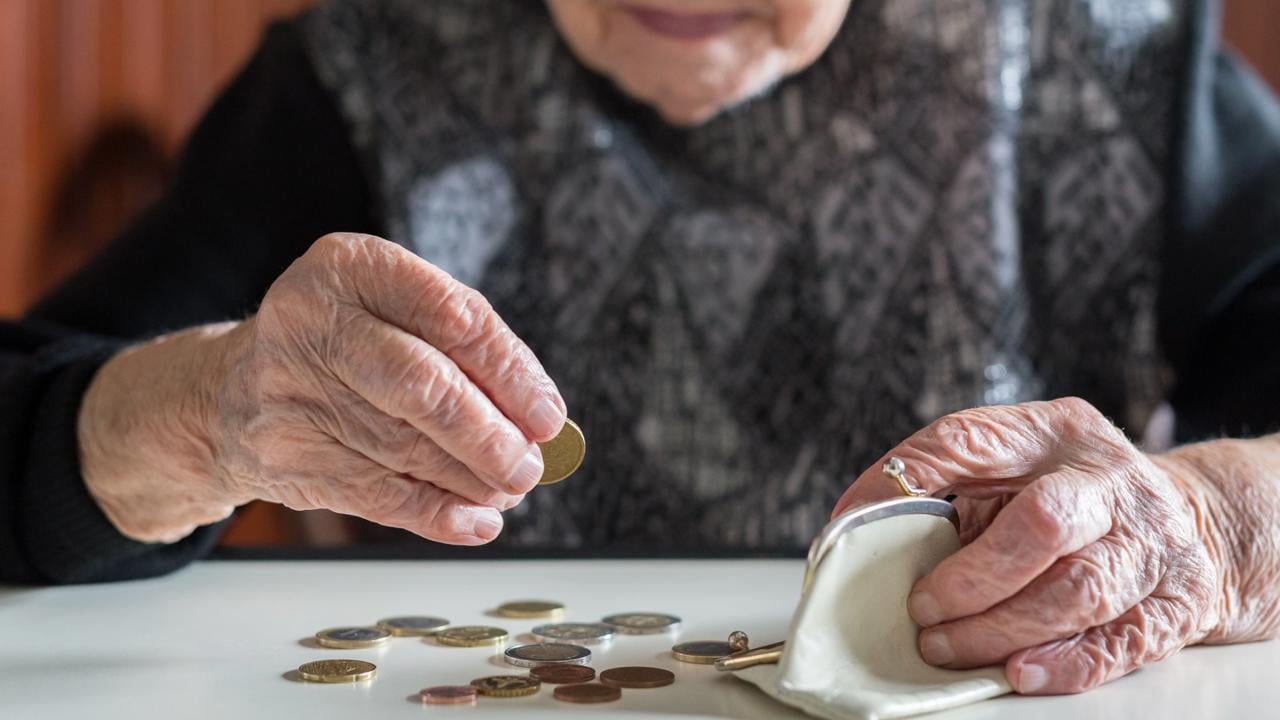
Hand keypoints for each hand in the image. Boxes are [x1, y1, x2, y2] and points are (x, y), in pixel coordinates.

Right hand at [81, 233, 564, 544]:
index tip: (548, 415)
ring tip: (510, 488)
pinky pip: (376, 494)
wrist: (230, 391)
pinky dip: (436, 513)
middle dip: (488, 434)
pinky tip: (475, 521)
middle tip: (530, 466)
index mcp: (349, 267)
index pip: (450, 316)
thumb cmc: (343, 343)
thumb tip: (537, 419)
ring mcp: (288, 391)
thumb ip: (462, 349)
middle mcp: (310, 322)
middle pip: (420, 385)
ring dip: (471, 478)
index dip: (510, 371)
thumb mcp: (391, 311)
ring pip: (403, 447)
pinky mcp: (284, 455)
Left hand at [832, 398, 1279, 694]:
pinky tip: (1016, 672)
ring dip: (1001, 628)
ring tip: (947, 646)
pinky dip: (1063, 663)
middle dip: (972, 575)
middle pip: (1045, 522)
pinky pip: (1119, 641)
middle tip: (922, 606)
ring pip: (1079, 591)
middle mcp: (1108, 482)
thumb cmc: (1075, 493)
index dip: (906, 480)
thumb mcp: (1016, 462)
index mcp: (1053, 432)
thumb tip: (858, 523)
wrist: (1196, 522)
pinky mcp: (1173, 603)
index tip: (855, 523)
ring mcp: (1149, 543)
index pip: (969, 440)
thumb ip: (947, 482)